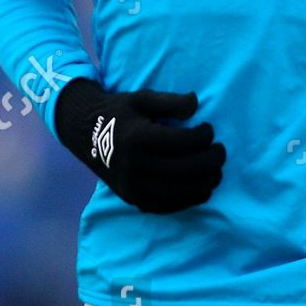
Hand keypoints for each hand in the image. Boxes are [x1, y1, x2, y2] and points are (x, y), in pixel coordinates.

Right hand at [54, 78, 225, 213]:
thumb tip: (196, 104)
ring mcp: (133, 186)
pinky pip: (168, 206)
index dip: (203, 136)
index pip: (182, 142)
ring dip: (205, 183)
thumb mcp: (142, 99)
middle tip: (220, 152)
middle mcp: (134, 165)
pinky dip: (189, 199)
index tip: (209, 129)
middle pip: (185, 169)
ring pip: (179, 191)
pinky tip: (202, 188)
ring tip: (216, 171)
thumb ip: (170, 101)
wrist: (85, 135)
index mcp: (137, 138)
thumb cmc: (120, 113)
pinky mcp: (134, 199)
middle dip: (211, 161)